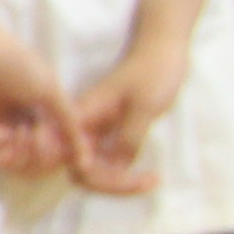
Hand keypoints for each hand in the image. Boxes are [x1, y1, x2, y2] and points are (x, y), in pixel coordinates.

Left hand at [0, 13, 78, 183]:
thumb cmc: (13, 62)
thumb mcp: (52, 94)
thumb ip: (69, 126)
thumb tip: (85, 160)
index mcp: (34, 116)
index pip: (58, 149)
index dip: (70, 150)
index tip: (78, 138)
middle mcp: (17, 129)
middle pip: (43, 163)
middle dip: (54, 155)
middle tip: (50, 133)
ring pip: (25, 168)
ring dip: (38, 156)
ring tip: (36, 130)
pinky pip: (5, 162)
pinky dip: (19, 153)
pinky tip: (20, 131)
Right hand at [68, 26, 189, 199]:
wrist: (162, 50)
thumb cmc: (153, 72)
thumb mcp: (145, 107)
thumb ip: (127, 138)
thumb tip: (112, 169)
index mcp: (82, 116)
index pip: (71, 158)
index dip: (92, 174)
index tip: (124, 175)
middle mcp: (83, 127)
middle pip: (80, 170)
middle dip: (110, 184)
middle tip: (146, 181)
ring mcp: (96, 131)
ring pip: (95, 170)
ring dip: (120, 182)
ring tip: (151, 179)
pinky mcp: (110, 133)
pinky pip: (109, 162)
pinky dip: (125, 173)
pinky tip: (147, 173)